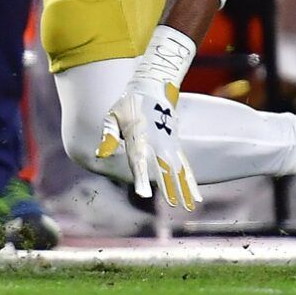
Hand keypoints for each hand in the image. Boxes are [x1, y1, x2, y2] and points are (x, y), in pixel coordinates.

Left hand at [97, 71, 199, 209]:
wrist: (152, 87)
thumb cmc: (127, 105)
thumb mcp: (112, 116)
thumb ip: (108, 136)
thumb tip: (100, 155)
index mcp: (139, 137)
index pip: (139, 162)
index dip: (141, 179)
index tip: (143, 195)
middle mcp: (157, 142)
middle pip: (163, 169)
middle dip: (168, 187)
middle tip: (173, 206)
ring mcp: (169, 144)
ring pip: (178, 170)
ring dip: (184, 188)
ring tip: (189, 207)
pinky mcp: (176, 145)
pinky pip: (185, 166)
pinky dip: (191, 181)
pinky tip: (196, 197)